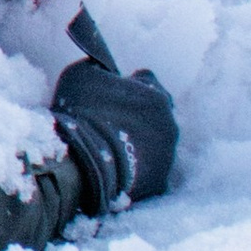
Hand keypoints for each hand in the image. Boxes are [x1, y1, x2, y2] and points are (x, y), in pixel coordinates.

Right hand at [53, 56, 177, 212]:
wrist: (82, 163)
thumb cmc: (81, 114)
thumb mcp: (82, 74)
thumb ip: (100, 68)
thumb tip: (103, 69)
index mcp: (154, 95)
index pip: (148, 81)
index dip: (130, 84)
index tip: (114, 92)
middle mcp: (169, 123)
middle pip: (157, 113)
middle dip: (139, 114)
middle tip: (114, 121)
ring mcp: (167, 155)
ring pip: (156, 142)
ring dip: (139, 142)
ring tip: (111, 148)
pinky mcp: (159, 181)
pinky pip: (150, 171)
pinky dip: (136, 169)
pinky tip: (116, 168)